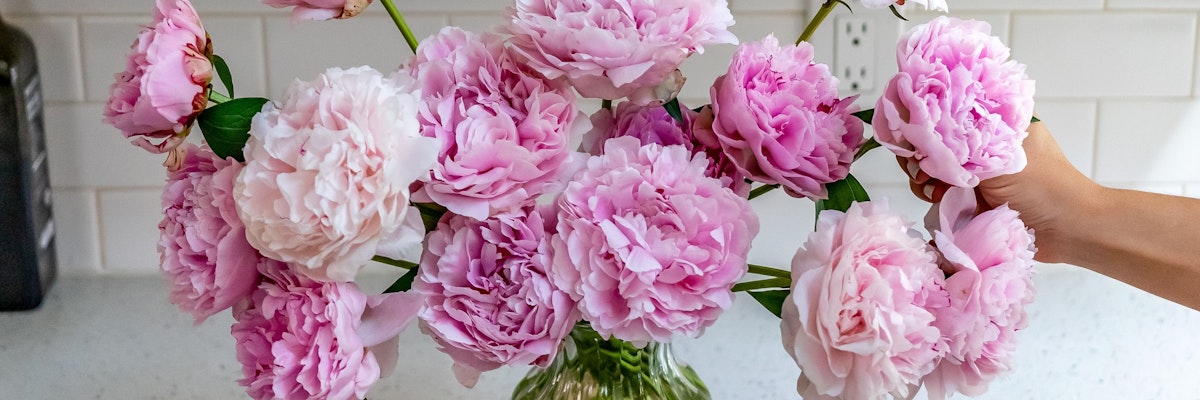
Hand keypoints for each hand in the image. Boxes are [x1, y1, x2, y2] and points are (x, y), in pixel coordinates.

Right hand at [899, 121, 1099, 262]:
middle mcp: (981, 144)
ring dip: (927, 181)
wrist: (1070, 230)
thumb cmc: (1046, 186)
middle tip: (924, 171)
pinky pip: (940, 196)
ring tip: (938, 191)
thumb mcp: (1000, 156)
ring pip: (932, 171)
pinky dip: (935, 199)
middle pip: (932, 142)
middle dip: (921, 156)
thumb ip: (958, 147)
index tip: (914, 139)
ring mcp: (976, 173)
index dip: (922, 124)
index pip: (944, 112)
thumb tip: (916, 137)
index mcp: (993, 121)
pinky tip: (942, 203)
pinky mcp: (972, 200)